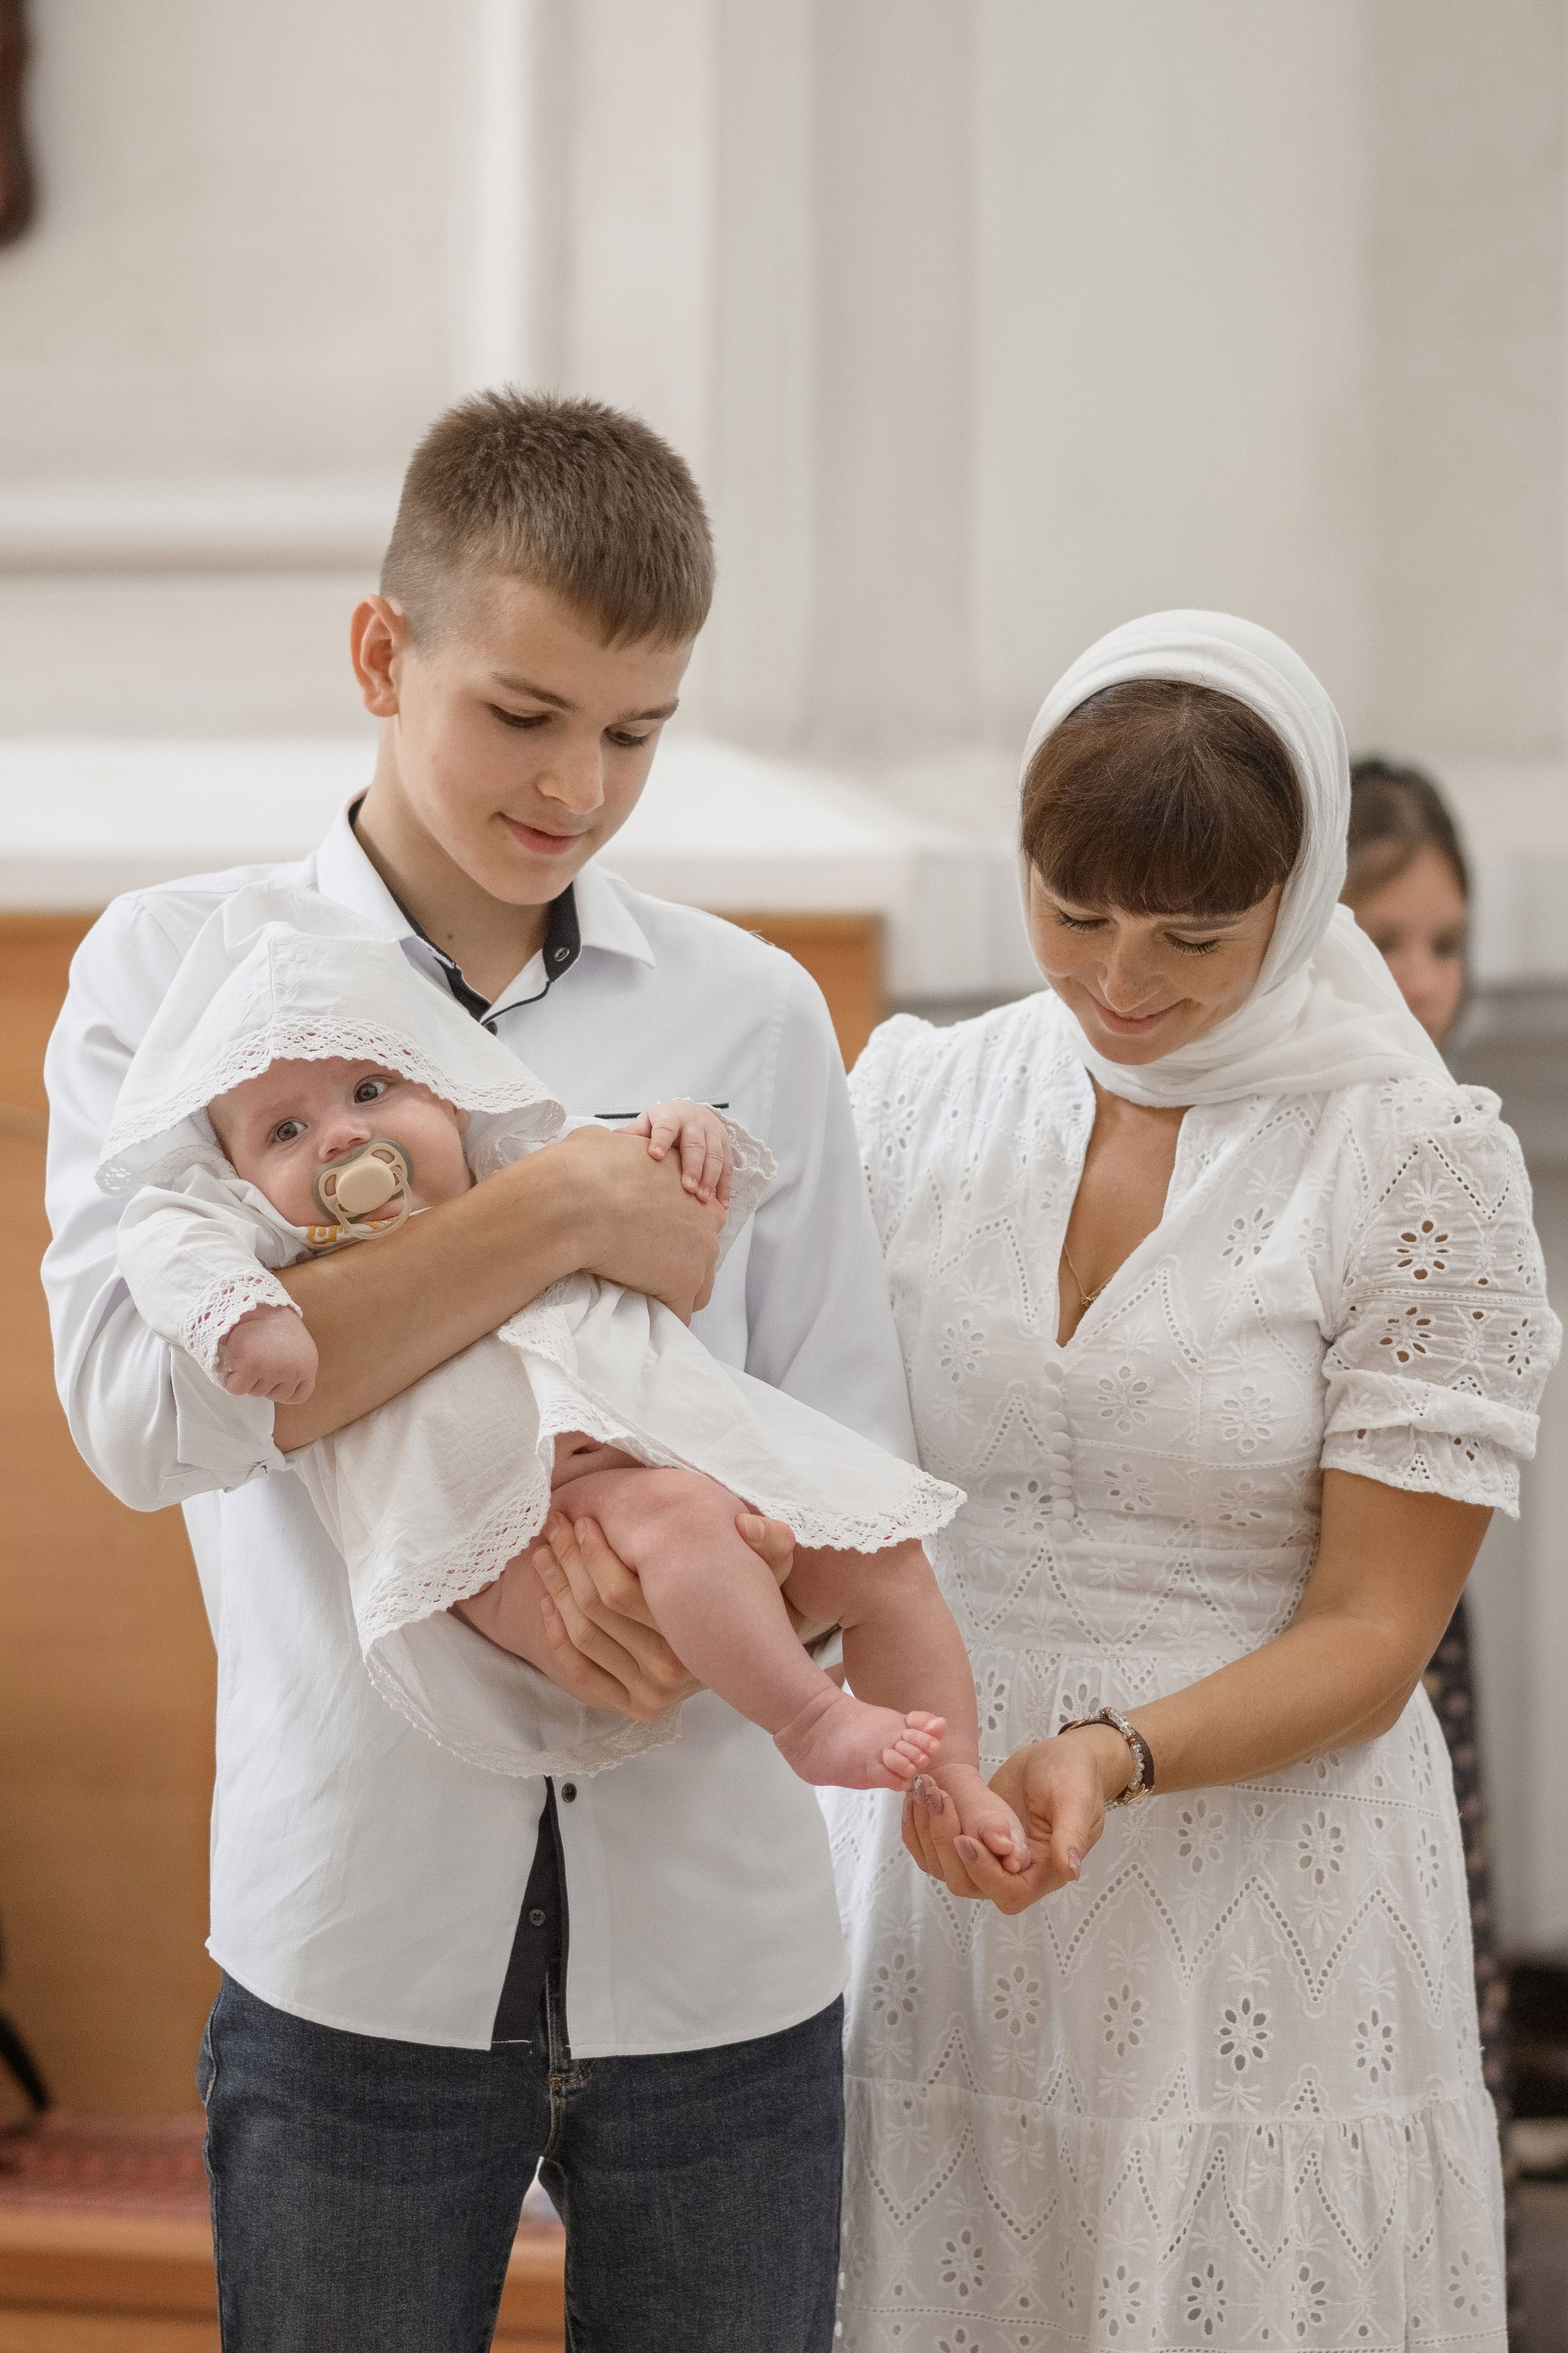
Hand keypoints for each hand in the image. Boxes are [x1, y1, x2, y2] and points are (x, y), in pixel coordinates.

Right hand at [219, 1303, 318, 1403]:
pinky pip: (237, 1388)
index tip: (273, 1377)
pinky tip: (235, 1361)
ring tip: (250, 1352)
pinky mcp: (251, 1366)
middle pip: (274, 1396)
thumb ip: (293, 1368)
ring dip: (248, 1377)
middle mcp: (294, 1370)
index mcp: (308, 1366)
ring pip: (255, 1392)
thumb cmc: (272, 1323)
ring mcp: (273, 1369)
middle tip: (259, 1356)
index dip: (282, 1389)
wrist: (256, 1302)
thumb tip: (276, 1389)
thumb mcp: (295, 1347)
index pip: (298, 1396)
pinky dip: (231, 1379)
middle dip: (264, 1381)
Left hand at [530, 1509, 800, 1717]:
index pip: (621, 1591)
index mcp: (696, 1636)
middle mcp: (670, 1672)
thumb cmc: (751, 1598)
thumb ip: (771, 1542)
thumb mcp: (771, 1566)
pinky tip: (547, 1597)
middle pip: (595, 1609)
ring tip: (545, 1550)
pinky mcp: (633, 1707)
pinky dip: (555, 1632)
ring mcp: (650, 1694)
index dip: (592, 1552)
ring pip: (582, 1633)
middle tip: (555, 1526)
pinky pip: (579, 1670)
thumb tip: (745, 1526)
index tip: (581, 1521)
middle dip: (567, 1560)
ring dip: (555, 1587)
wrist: (759, 1659)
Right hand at [558, 1126, 724, 1318]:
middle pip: (701, 1251)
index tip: (648, 1239)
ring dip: (672, 1293)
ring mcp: (698, 1252)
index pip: (695, 1214)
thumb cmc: (581, 1168)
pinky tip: (642, 1320)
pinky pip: (679, 1313)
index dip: (673, 1229)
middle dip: (676, 1261)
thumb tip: (602, 1149)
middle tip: (642, 1269)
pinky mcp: (683, 1282)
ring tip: (642, 1298)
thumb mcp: (600, 1142)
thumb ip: (614, 1150)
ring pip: (696, 1286)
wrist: (575, 1200)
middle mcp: (703, 1217)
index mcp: (686, 1182)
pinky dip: (663, 1319)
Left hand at [634, 1100, 732, 1208]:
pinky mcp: (725, 1147)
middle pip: (696, 1145)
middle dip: (693, 1166)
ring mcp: (713, 1135)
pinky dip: (725, 1186)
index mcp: (673, 1116)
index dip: (662, 1140)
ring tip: (702, 1197)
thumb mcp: (649, 1120)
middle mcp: (696, 1124)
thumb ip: (635, 1131)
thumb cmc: (667, 1120)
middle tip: (688, 1187)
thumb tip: (612, 1140)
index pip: (667, 1127)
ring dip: (710, 1178)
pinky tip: (721, 1204)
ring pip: (715, 1156)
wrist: (695, 1111)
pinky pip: (728, 1167)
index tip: (655, 1155)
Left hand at [900, 1726, 1126, 1913]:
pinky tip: (916, 1797)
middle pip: (970, 1883)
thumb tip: (1070, 1871)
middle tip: (937, 1798)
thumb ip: (1073, 1834)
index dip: (984, 1872)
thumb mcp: (1076, 1799)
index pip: (1009, 1893)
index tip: (966, 1839)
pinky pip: (939, 1849)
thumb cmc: (1075, 1776)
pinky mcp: (973, 1840)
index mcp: (1044, 1871)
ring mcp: (991, 1858)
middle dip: (947, 1844)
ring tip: (923, 1791)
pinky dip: (922, 1827)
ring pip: (948, 1867)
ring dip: (930, 1833)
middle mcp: (1015, 1874)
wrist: (1060, 1758)